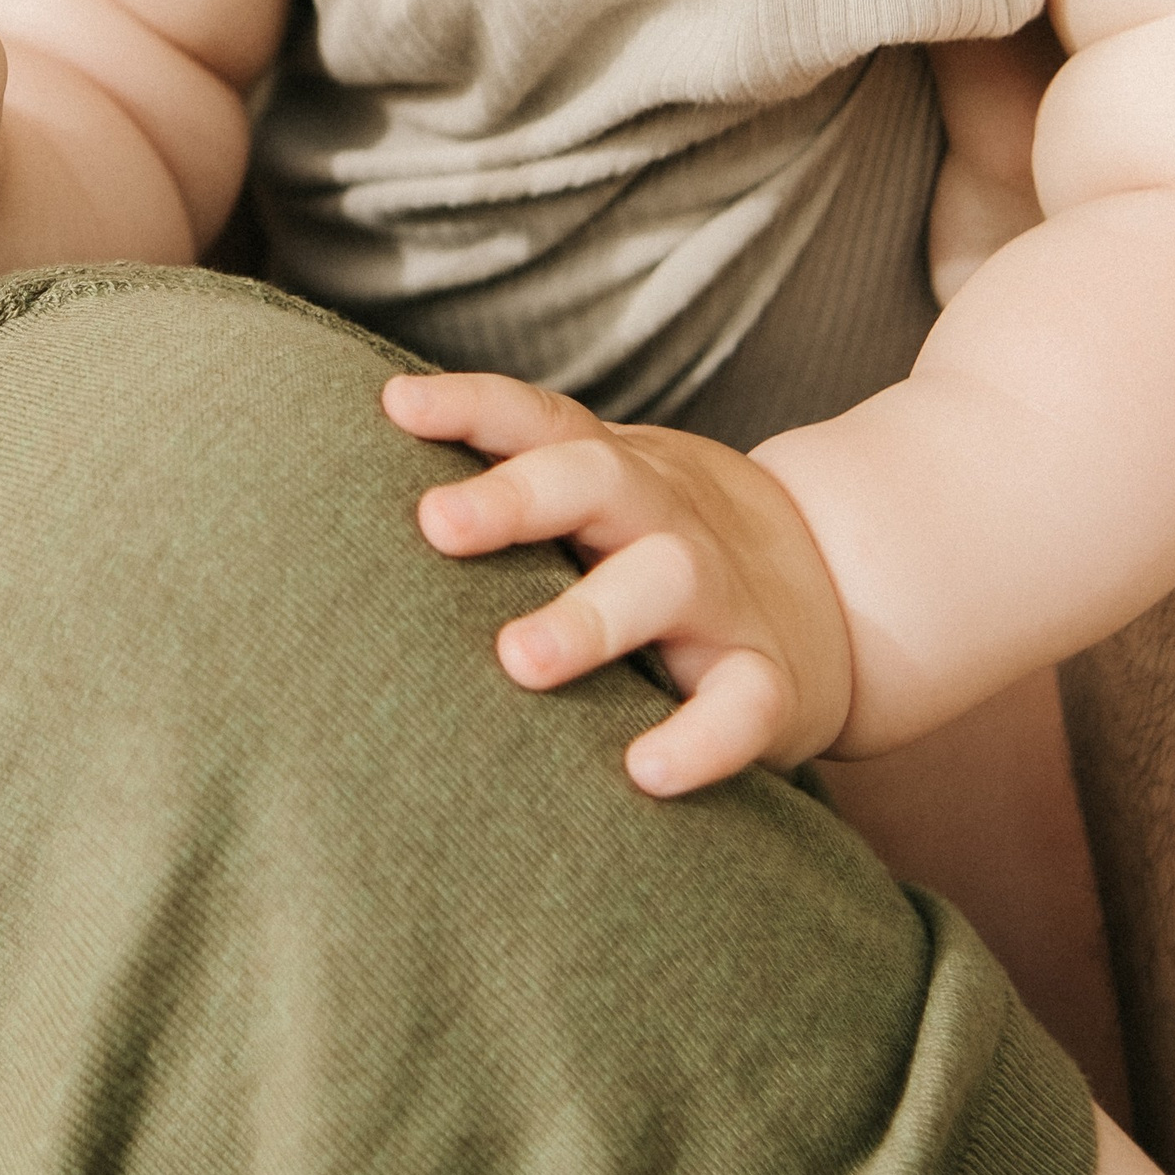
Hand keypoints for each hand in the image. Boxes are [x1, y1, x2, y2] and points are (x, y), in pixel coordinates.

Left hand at [380, 370, 853, 793]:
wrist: (839, 590)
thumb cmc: (657, 545)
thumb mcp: (598, 496)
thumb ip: (506, 487)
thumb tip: (335, 496)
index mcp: (611, 470)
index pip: (537, 419)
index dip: (470, 405)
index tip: (393, 405)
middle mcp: (664, 517)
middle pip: (596, 480)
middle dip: (517, 496)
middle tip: (435, 525)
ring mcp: (722, 597)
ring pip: (666, 581)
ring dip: (591, 615)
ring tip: (517, 660)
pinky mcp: (771, 681)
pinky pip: (745, 706)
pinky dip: (700, 738)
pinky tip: (644, 770)